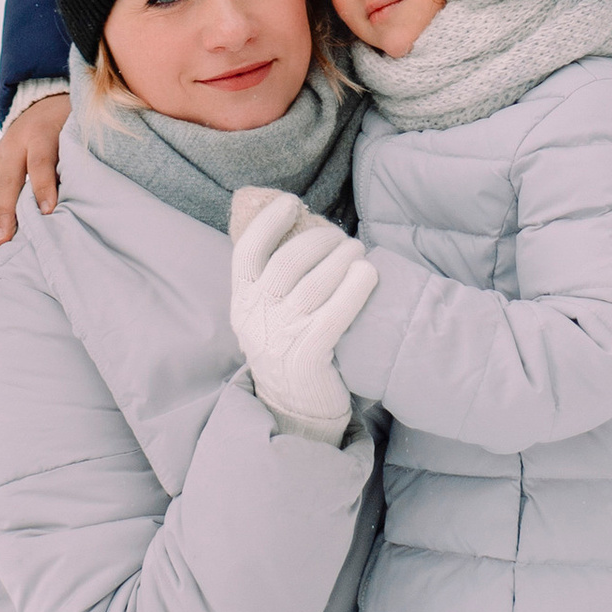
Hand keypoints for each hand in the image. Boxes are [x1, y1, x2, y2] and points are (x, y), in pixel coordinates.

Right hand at [0, 93, 67, 246]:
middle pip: (8, 180)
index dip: (43, 186)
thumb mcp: (76, 128)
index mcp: (40, 132)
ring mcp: (0, 154)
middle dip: (6, 212)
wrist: (42, 102)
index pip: (40, 161)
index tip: (48, 211)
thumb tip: (87, 192)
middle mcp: (15, 143)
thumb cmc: (68, 121)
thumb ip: (78, 154)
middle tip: (5, 240)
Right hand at [228, 187, 376, 440]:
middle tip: (342, 237)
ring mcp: (281, 337)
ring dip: (342, 258)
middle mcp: (256, 317)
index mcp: (242, 301)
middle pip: (288, 261)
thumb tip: (298, 229)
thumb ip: (272, 281)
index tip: (290, 202)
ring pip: (315, 283)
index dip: (268, 222)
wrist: (295, 408)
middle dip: (320, 240)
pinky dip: (355, 288)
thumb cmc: (287, 348)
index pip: (247, 251)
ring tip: (358, 249)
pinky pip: (335, 314)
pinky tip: (369, 273)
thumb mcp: (265, 315)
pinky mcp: (308, 356)